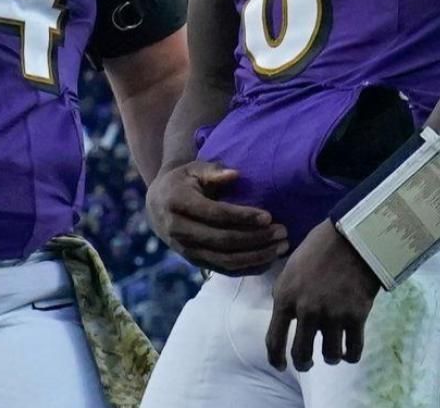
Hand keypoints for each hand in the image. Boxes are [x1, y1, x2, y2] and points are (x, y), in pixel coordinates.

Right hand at [145, 161, 287, 272]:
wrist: (157, 204)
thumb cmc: (182, 181)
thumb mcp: (194, 169)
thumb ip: (214, 171)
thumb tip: (236, 175)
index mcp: (178, 203)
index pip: (215, 214)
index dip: (243, 217)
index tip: (269, 216)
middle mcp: (180, 231)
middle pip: (223, 241)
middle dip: (256, 238)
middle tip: (282, 232)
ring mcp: (186, 250)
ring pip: (226, 260)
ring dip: (257, 257)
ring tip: (281, 247)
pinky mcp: (195, 262)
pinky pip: (224, 270)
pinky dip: (248, 268)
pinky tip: (269, 260)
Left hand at [265, 221, 380, 371]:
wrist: (352, 236)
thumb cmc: (318, 248)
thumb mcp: (290, 269)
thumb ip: (285, 295)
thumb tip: (286, 318)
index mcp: (285, 298)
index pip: (274, 340)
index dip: (276, 359)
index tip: (281, 366)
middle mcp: (307, 311)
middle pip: (302, 354)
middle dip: (304, 364)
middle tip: (307, 364)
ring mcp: (333, 315)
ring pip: (330, 355)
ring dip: (330, 358)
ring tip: (333, 354)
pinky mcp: (357, 316)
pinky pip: (353, 350)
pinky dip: (351, 355)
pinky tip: (349, 353)